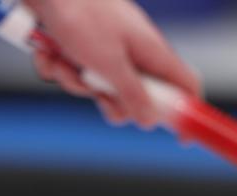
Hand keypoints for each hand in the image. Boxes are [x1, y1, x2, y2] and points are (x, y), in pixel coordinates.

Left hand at [25, 0, 200, 128]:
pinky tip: (50, 51)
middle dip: (108, 101)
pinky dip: (57, 66)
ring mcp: (105, 49)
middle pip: (133, 97)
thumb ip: (132, 93)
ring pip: (96, 88)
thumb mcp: (110, 63)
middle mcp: (132, 51)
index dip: (187, 112)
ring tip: (65, 60)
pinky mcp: (79, 47)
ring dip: (75, 80)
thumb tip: (150, 121)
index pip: (184, 84)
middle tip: (97, 93)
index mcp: (151, 51)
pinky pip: (72, 72)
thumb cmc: (82, 14)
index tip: (182, 139)